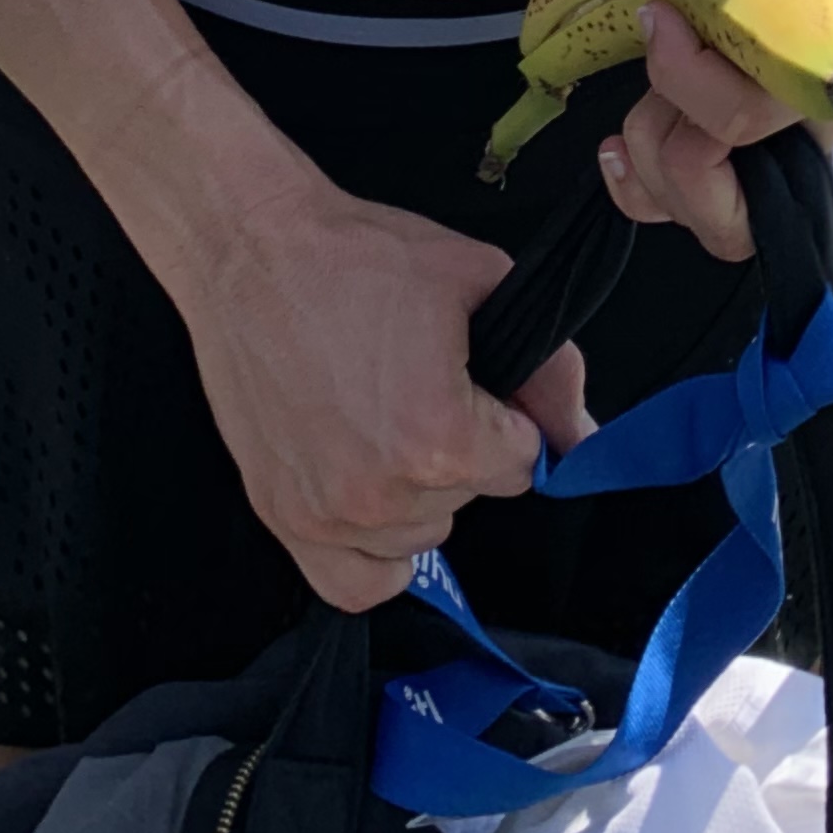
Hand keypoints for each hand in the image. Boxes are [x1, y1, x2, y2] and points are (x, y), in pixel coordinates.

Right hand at [175, 169, 593, 610]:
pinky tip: (373, 495)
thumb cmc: (354, 256)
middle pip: (470, 499)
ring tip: (381, 417)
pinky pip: (353, 583)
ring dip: (417, 492)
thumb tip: (582, 439)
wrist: (250, 249)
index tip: (471, 378)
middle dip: (461, 446)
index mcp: (440, 439)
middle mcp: (385, 494)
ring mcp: (327, 515)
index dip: (505, 414)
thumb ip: (551, 370)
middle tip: (415, 381)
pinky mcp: (282, 518)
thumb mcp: (476, 281)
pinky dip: (374, 552)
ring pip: (420, 536)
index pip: (522, 464)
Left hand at [599, 0, 832, 264]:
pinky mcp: (736, 125)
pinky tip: (617, 147)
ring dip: (654, 167)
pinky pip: (694, 200)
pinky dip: (645, 188)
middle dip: (668, 148)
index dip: (687, 82)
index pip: (751, 120)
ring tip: (635, 100)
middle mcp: (809, 110)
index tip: (658, 13)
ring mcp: (774, 127)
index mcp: (831, 60)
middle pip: (737, 203)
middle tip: (647, 67)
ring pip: (714, 216)